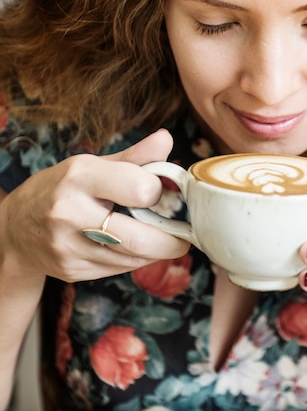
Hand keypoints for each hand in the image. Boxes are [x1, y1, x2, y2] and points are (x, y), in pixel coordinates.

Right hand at [0, 129, 189, 282]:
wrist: (16, 227)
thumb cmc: (64, 189)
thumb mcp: (93, 165)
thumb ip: (135, 157)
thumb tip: (166, 139)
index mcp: (80, 177)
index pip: (140, 189)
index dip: (159, 192)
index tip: (162, 193)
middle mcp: (69, 212)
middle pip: (140, 237)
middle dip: (172, 240)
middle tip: (185, 237)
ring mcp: (67, 246)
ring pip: (133, 258)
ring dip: (156, 251)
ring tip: (162, 239)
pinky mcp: (71, 271)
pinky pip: (119, 269)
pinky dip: (135, 260)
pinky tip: (135, 248)